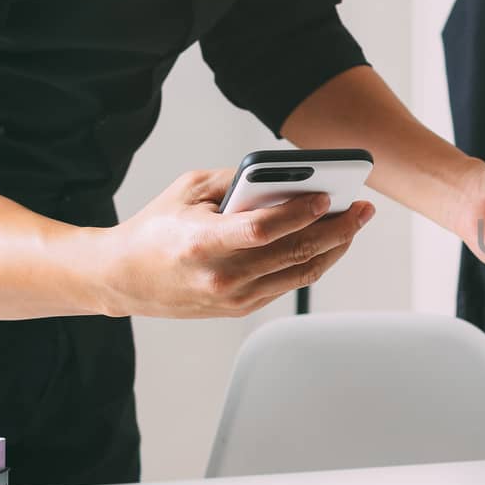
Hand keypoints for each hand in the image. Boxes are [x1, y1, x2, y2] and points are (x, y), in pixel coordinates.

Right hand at [96, 169, 374, 317]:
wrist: (123, 278)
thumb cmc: (156, 227)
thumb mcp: (189, 190)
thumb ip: (237, 181)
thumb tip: (288, 176)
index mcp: (202, 242)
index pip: (262, 230)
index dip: (299, 214)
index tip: (327, 197)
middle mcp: (221, 276)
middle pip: (293, 253)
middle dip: (336, 229)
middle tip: (361, 208)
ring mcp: (233, 297)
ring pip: (300, 272)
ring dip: (335, 247)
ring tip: (354, 223)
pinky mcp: (241, 308)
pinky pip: (289, 283)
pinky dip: (314, 261)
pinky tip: (330, 242)